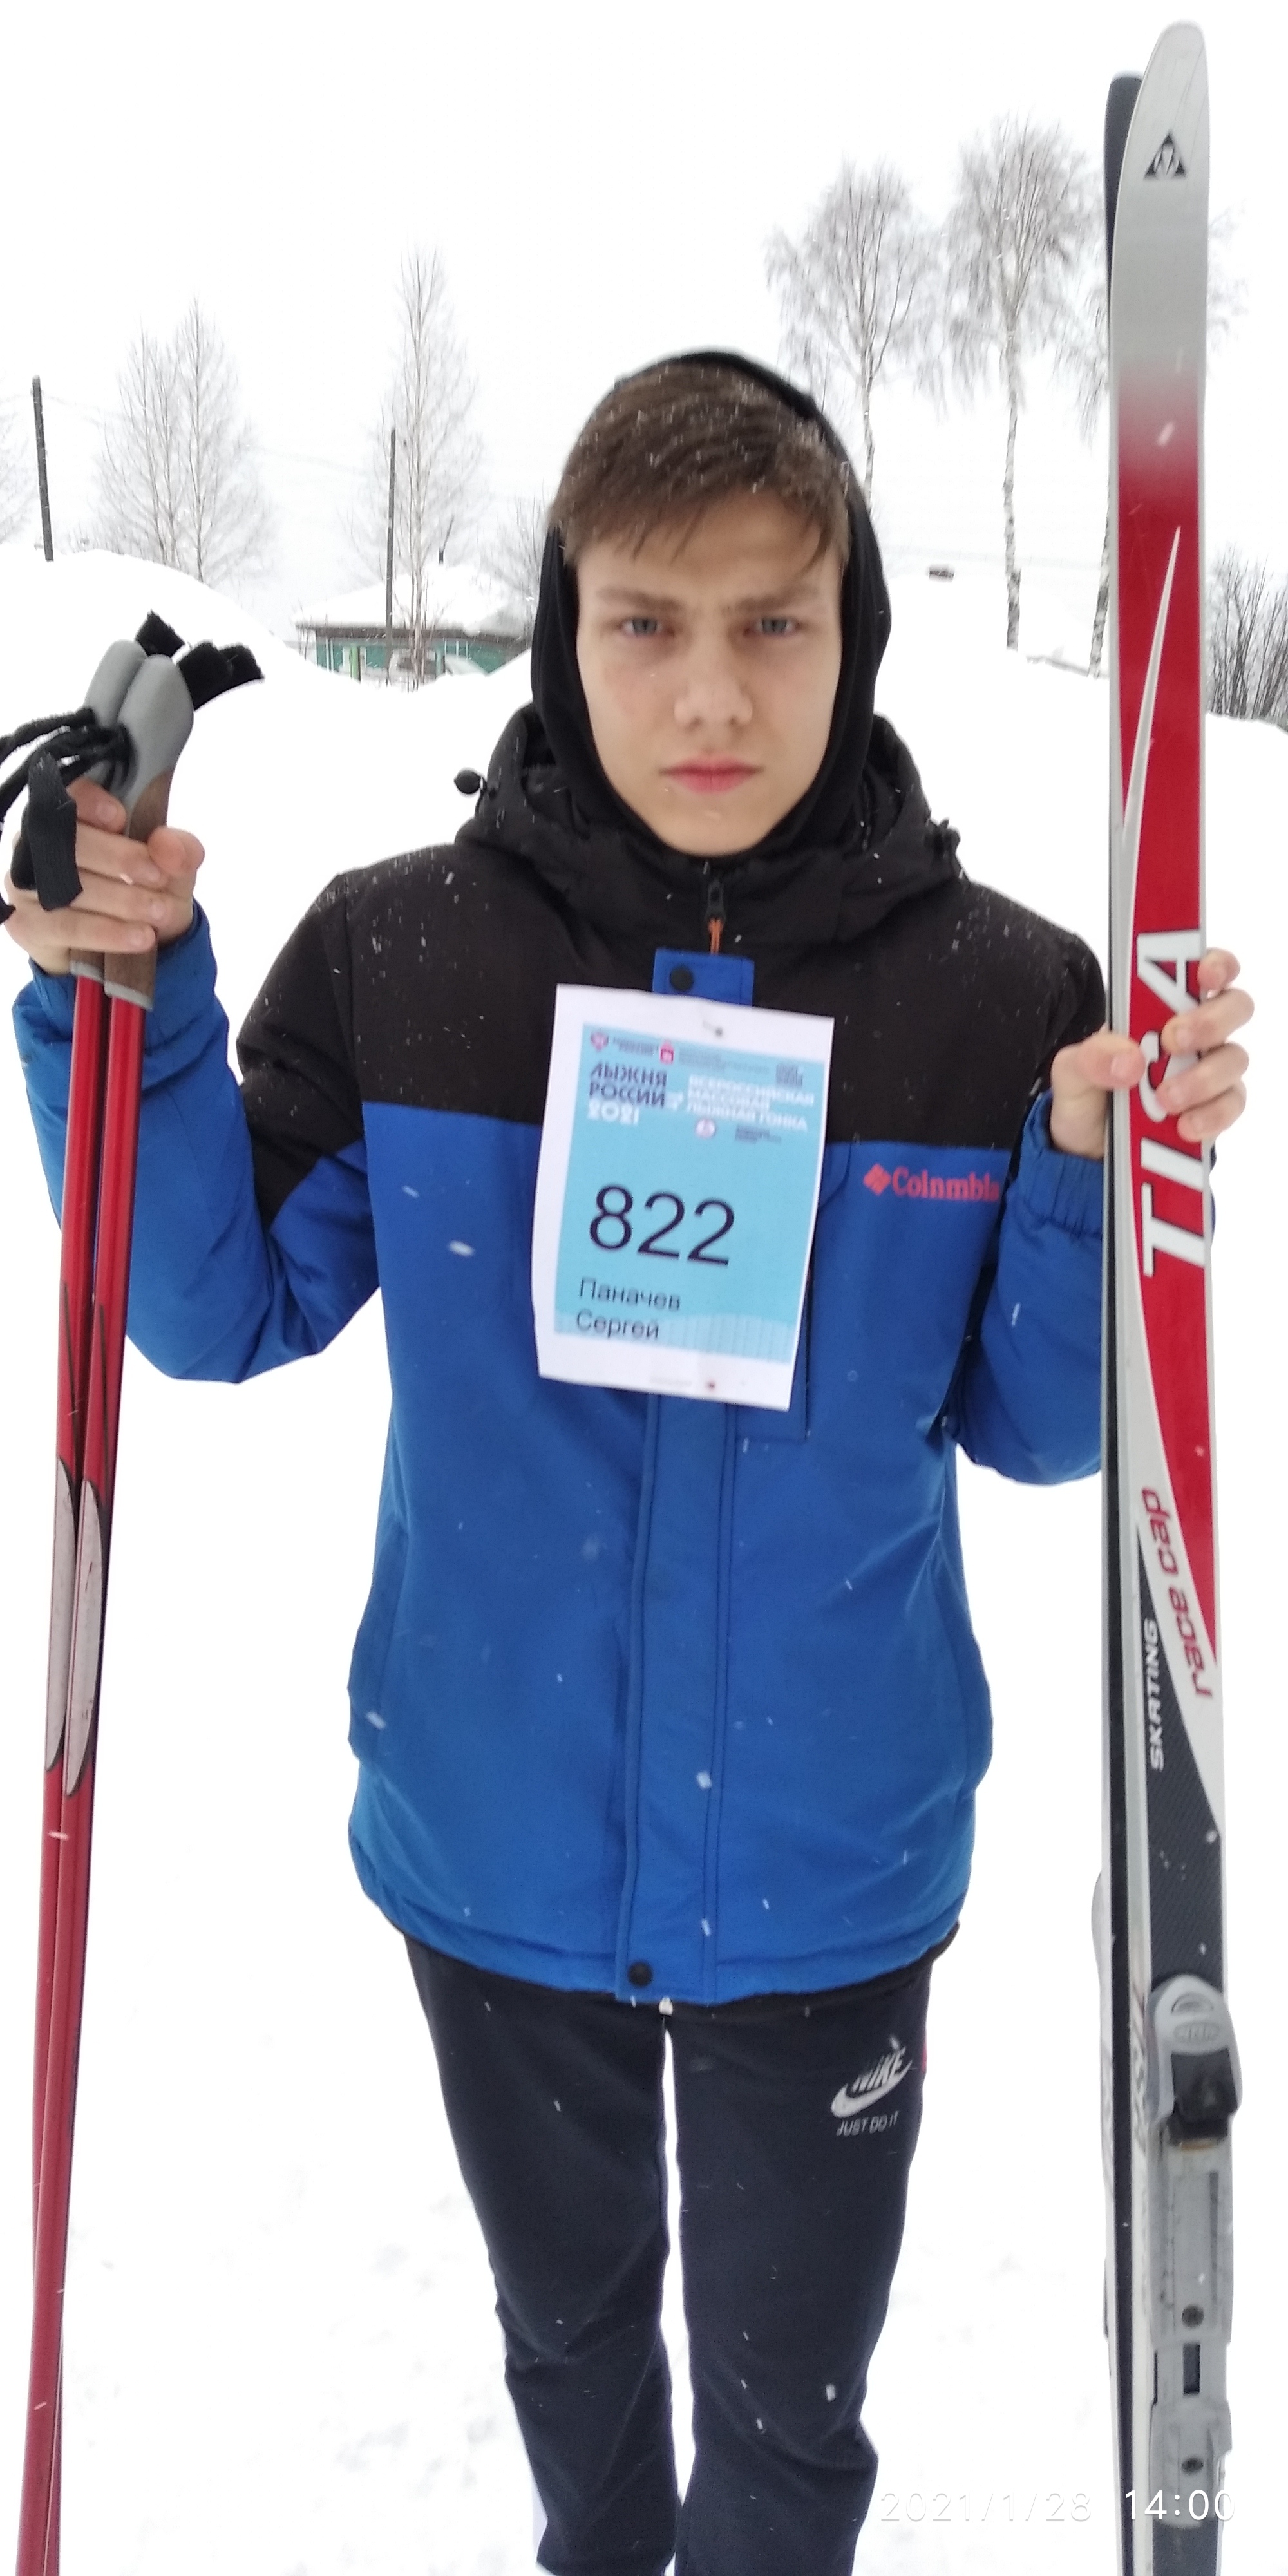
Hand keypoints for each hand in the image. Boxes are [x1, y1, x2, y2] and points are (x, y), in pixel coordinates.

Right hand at [3, 776, 203, 975]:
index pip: (70, 797)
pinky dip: (107, 932)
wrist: (127, 946)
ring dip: (120, 900)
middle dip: (119, 858)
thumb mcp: (172, 873)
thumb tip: (168, 846)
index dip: (91, 804)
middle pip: (69, 841)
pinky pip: (66, 926)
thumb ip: (179, 852)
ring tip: (158, 913)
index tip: (120, 819)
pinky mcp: (28, 924)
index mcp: (72, 818)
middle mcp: (38, 845)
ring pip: (67, 886)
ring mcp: (27, 884)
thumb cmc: (142, 893)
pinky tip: (139, 937)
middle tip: (158, 879)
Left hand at [1049, 949, 1251, 1159]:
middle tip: (1171, 1041)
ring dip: (1203, 1077)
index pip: (1206, 968)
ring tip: (1165, 1099)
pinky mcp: (1217, 1108)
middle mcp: (1197, 1031)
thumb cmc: (1089, 1092)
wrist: (1087, 1149)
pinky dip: (1210, 1115)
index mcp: (1164, 1005)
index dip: (1215, 963)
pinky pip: (1231, 1104)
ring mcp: (1211, 1069)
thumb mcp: (1073, 1072)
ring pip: (1234, 1058)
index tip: (1205, 975)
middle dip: (1209, 1020)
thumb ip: (1090, 1057)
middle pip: (1234, 1006)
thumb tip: (1129, 1059)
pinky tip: (1183, 1127)